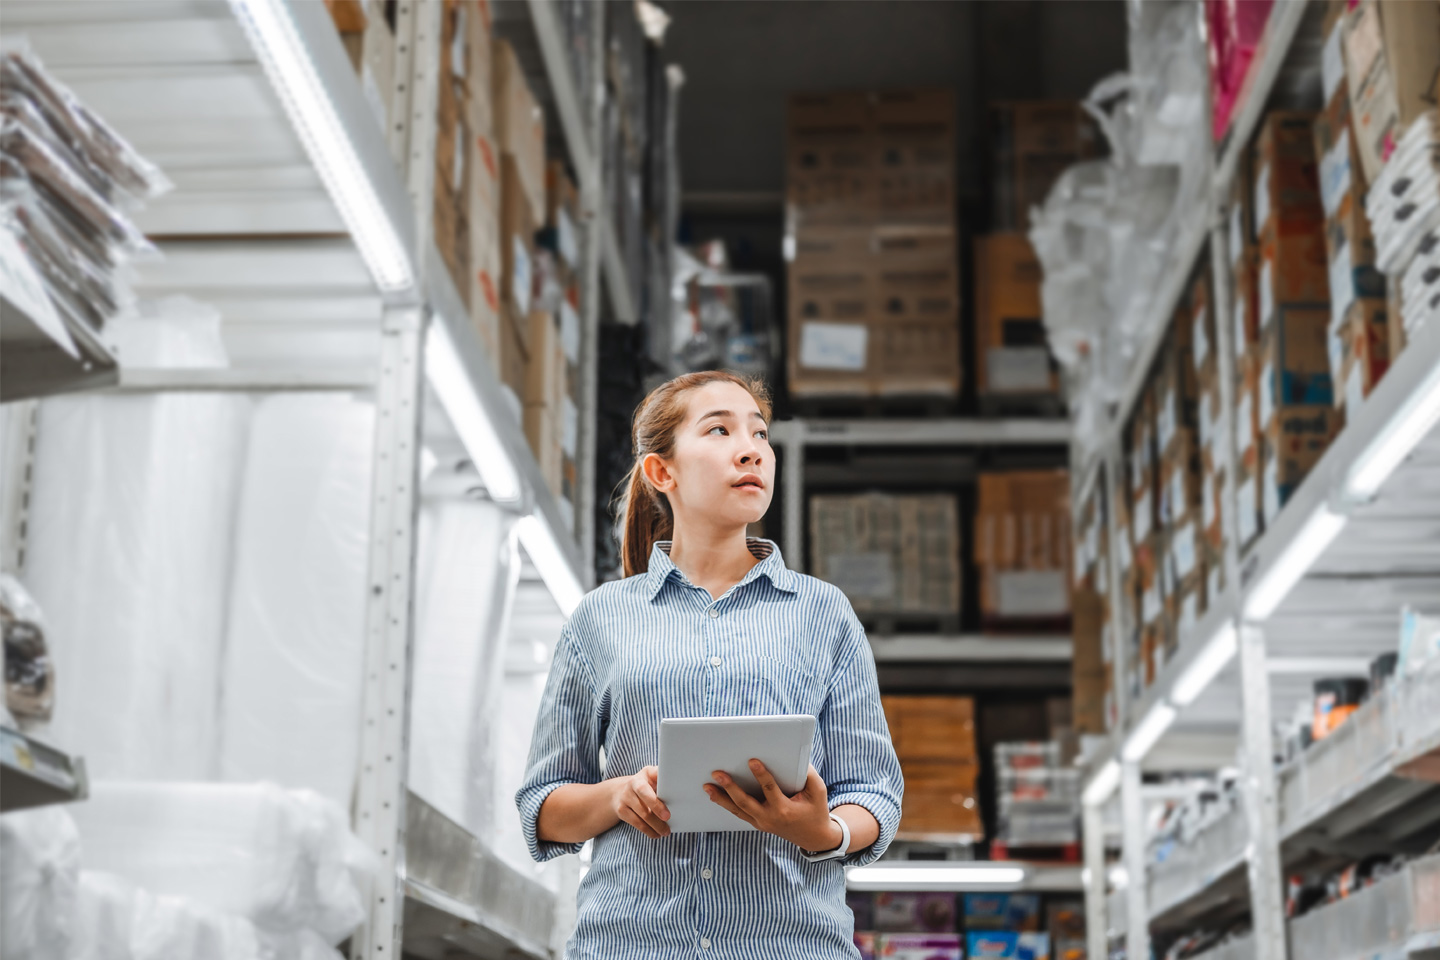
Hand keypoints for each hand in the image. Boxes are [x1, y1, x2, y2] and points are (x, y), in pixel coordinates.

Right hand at [612, 765, 670, 838]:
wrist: (618, 791)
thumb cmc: (643, 783)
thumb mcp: (651, 776)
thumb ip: (662, 778)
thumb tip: (680, 783)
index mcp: (643, 775)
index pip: (650, 782)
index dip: (657, 801)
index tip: (667, 813)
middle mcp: (632, 785)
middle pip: (645, 801)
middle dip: (658, 814)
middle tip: (668, 822)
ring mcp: (625, 798)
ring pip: (642, 815)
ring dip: (655, 826)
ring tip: (666, 831)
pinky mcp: (621, 811)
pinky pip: (636, 823)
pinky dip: (648, 831)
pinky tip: (656, 834)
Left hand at [704, 761, 840, 851]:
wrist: (813, 837)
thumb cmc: (815, 810)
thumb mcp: (817, 791)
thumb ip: (807, 773)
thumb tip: (795, 754)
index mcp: (784, 809)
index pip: (769, 789)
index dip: (761, 774)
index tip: (752, 760)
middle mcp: (769, 818)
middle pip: (745, 802)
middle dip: (730, 787)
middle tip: (717, 773)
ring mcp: (761, 823)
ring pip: (737, 809)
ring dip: (721, 798)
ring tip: (707, 786)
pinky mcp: (758, 823)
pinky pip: (739, 813)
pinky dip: (726, 804)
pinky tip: (714, 795)